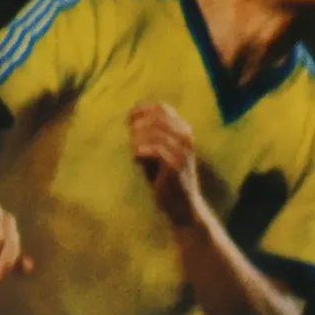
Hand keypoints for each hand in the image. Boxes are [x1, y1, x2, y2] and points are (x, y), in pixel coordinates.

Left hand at [129, 101, 204, 226]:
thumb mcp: (158, 151)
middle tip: (129, 133)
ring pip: (155, 132)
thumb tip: (132, 118)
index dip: (142, 109)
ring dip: (138, 138)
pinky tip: (136, 158)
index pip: (162, 108)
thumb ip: (149, 134)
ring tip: (133, 150)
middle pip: (157, 117)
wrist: (182, 207)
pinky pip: (155, 149)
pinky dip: (141, 150)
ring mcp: (183, 151)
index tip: (128, 118)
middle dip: (138, 123)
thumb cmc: (165, 177)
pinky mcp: (176, 166)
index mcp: (183, 130)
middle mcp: (186, 137)